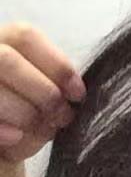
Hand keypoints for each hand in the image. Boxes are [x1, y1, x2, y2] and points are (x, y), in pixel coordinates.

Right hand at [0, 22, 86, 167]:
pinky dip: (1, 127)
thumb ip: (52, 82)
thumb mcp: (38, 91)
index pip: (25, 37)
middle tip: (63, 115)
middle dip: (41, 90)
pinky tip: (16, 137)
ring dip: (24, 111)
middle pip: (6, 59)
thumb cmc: (22, 108)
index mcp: (0, 39)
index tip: (78, 93)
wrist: (1, 140)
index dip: (55, 63)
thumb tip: (73, 93)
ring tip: (44, 128)